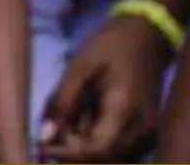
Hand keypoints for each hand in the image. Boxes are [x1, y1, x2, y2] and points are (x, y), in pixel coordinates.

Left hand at [38, 16, 165, 161]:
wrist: (147, 37)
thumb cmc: (111, 45)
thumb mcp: (80, 66)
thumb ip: (62, 102)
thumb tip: (44, 136)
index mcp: (126, 110)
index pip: (97, 150)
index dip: (66, 155)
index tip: (42, 146)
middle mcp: (143, 130)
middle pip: (102, 158)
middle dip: (72, 150)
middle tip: (54, 126)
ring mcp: (148, 135)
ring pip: (109, 157)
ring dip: (83, 147)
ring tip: (73, 116)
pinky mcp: (146, 136)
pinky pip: (117, 150)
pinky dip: (95, 141)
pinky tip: (86, 118)